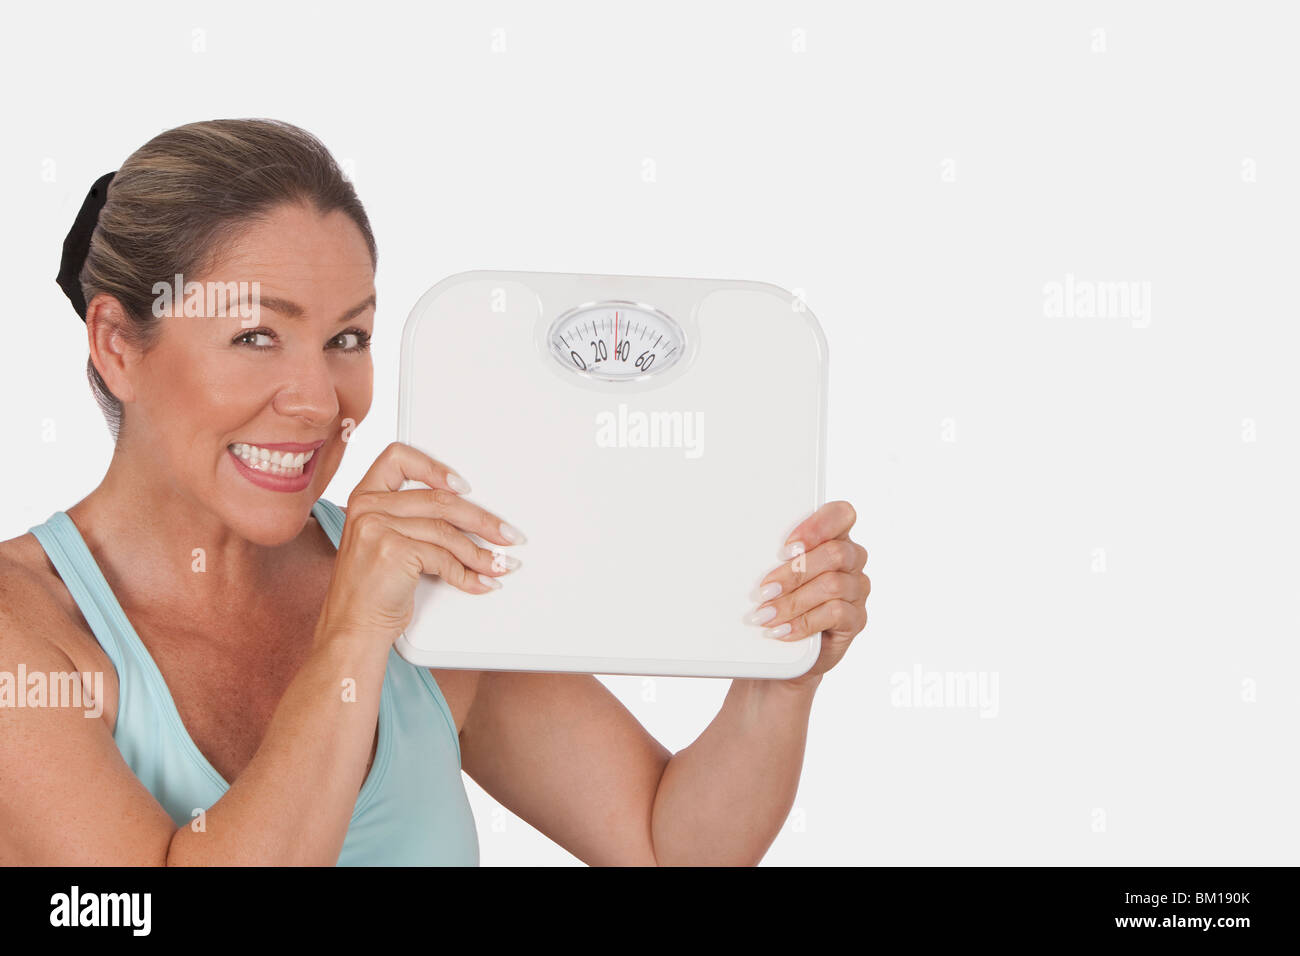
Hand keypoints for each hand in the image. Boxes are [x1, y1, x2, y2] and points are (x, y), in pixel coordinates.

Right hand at [315, 442, 524, 650]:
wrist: (351, 628)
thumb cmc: (371, 592)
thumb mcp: (385, 543)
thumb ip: (413, 521)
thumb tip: (471, 519)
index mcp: (365, 497)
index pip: (399, 458)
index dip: (435, 468)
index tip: (465, 487)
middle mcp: (367, 507)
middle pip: (439, 500)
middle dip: (482, 520)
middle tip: (507, 534)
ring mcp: (377, 527)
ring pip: (446, 530)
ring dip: (482, 553)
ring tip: (500, 565)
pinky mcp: (392, 550)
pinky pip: (444, 558)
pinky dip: (468, 574)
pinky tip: (480, 582)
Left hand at [747, 500, 869, 688]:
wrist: (790, 650)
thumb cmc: (780, 600)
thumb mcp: (775, 575)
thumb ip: (773, 559)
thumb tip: (745, 559)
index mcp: (833, 537)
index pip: (841, 514)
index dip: (817, 527)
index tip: (786, 548)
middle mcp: (851, 560)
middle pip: (835, 553)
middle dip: (794, 572)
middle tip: (765, 590)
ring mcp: (856, 590)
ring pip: (833, 585)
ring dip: (793, 601)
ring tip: (766, 615)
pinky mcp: (855, 619)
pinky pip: (835, 614)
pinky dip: (804, 622)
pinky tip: (782, 630)